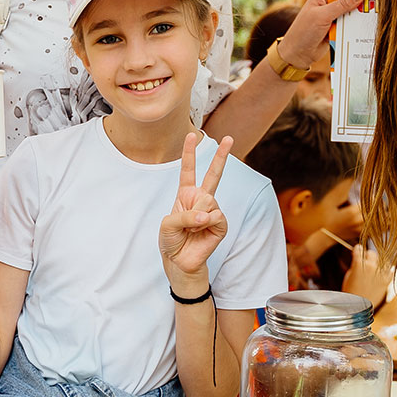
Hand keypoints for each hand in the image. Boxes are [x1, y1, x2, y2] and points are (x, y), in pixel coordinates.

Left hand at [159, 133, 231, 278]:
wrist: (179, 261)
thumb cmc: (171, 240)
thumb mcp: (168, 224)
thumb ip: (185, 215)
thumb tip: (207, 215)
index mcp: (186, 194)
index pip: (188, 170)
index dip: (189, 153)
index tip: (191, 135)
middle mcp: (200, 198)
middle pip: (213, 174)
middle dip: (222, 155)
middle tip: (229, 138)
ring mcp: (212, 210)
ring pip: (208, 199)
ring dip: (196, 215)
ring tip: (191, 227)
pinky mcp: (221, 223)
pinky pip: (215, 215)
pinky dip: (205, 223)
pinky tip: (201, 230)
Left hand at [275, 0, 365, 69]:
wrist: (298, 54)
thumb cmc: (304, 32)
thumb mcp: (323, 15)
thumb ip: (342, 5)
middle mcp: (328, 5)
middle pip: (348, 2)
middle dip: (358, 5)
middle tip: (375, 5)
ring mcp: (332, 18)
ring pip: (350, 15)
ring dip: (357, 18)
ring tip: (372, 17)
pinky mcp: (336, 30)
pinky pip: (349, 27)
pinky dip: (355, 29)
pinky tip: (365, 28)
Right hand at [341, 242, 392, 305]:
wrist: (359, 306)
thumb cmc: (351, 291)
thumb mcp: (349, 275)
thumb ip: (355, 264)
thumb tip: (360, 257)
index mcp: (358, 263)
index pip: (359, 248)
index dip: (357, 250)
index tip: (357, 252)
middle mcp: (370, 266)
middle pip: (372, 253)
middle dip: (368, 256)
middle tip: (365, 261)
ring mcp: (380, 273)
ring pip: (382, 260)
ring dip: (378, 263)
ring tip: (374, 269)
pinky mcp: (387, 280)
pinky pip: (389, 270)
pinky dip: (386, 271)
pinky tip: (381, 274)